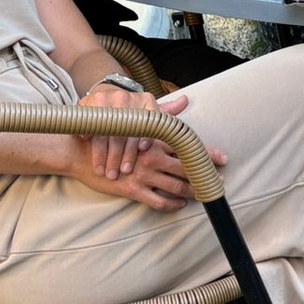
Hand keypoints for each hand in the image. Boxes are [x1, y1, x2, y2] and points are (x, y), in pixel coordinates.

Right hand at [72, 87, 227, 211]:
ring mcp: (142, 174)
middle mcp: (152, 156)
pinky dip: (172, 204)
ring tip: (202, 196)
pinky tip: (178, 204)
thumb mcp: (136, 122)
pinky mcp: (132, 189)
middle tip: (218, 183)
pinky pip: (158, 200)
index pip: (187, 146)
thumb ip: (162, 114)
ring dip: (192, 193)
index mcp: (155, 139)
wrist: (80, 152)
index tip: (223, 159)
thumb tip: (184, 99)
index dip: (207, 153)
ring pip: (176, 187)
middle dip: (204, 177)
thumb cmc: (110, 135)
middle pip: (187, 169)